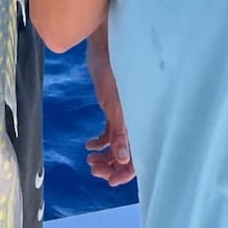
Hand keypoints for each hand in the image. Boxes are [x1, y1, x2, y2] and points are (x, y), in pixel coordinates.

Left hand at [85, 28, 134, 186]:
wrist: (104, 47)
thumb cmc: (112, 71)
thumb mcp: (115, 105)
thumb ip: (121, 131)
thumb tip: (123, 160)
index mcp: (138, 121)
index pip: (137, 156)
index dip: (125, 172)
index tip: (109, 180)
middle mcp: (134, 120)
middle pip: (127, 155)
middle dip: (112, 166)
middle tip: (94, 169)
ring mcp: (124, 115)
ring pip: (118, 146)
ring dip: (105, 157)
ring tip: (90, 160)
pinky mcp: (114, 108)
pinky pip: (110, 133)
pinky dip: (100, 142)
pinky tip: (89, 144)